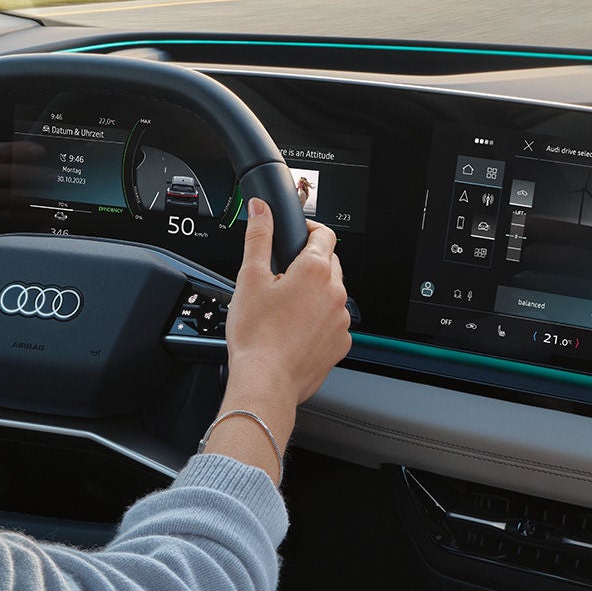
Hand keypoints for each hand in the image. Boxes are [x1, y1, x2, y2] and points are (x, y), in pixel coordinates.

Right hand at [199, 198, 348, 483]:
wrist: (265, 381)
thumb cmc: (256, 335)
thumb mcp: (250, 277)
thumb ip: (259, 237)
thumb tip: (261, 209)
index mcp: (315, 270)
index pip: (325, 234)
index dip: (309, 230)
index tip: (297, 235)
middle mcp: (336, 292)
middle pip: (329, 263)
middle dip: (309, 264)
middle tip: (282, 276)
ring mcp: (342, 320)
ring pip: (332, 293)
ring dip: (315, 293)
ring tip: (285, 307)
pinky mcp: (341, 344)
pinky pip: (333, 321)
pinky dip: (319, 320)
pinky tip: (294, 329)